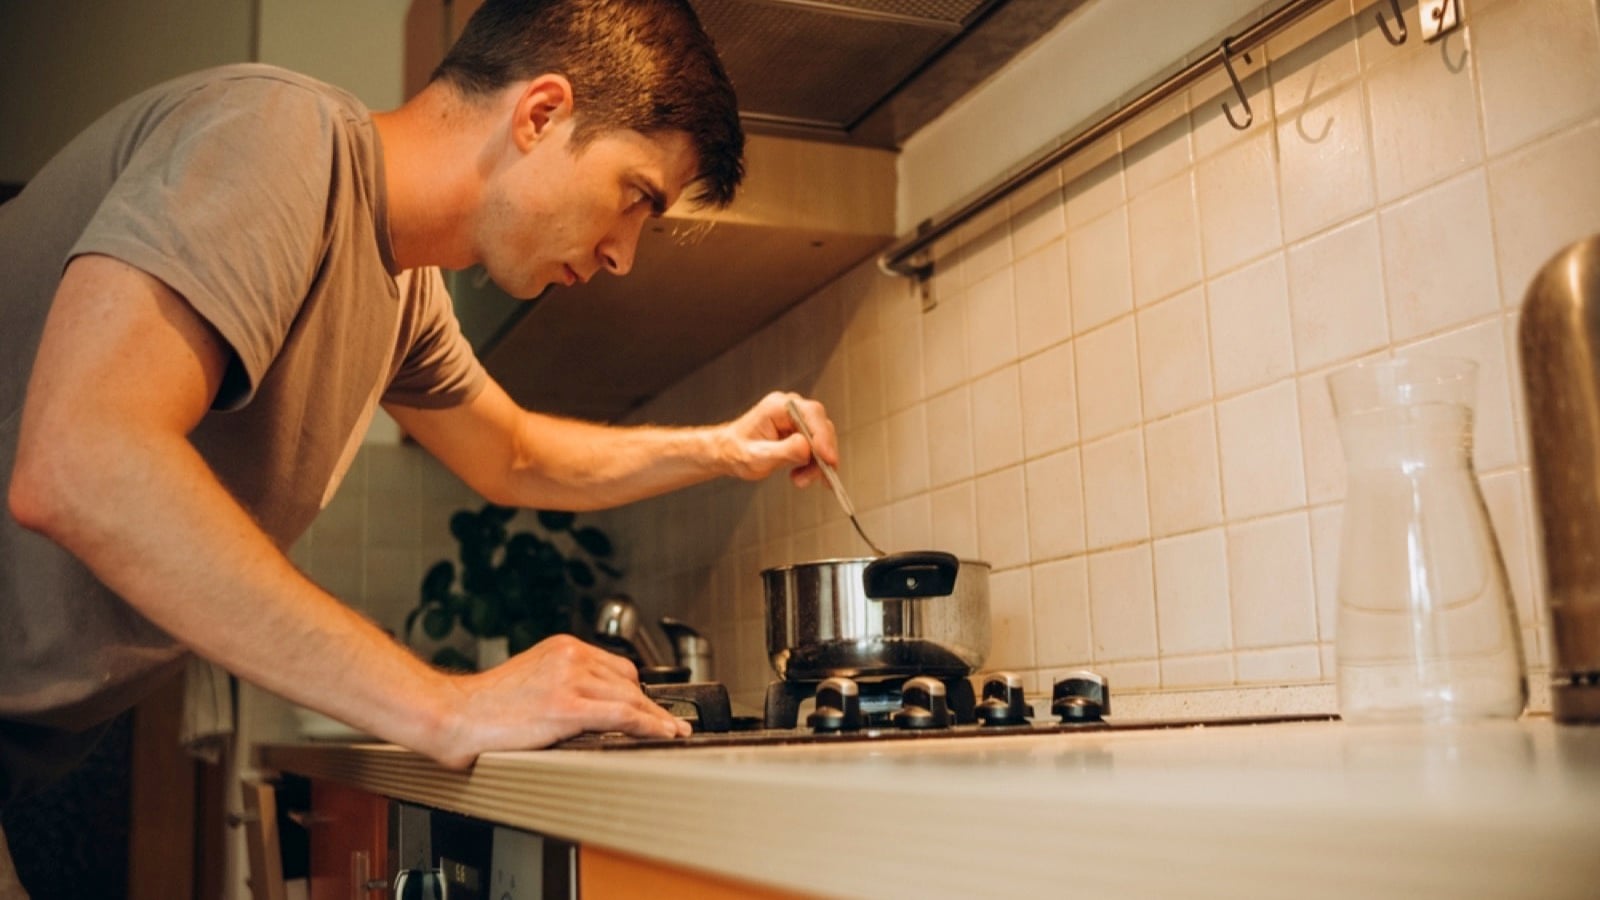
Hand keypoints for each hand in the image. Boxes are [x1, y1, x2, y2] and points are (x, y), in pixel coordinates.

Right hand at [442, 635, 688, 760]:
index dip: (637, 690)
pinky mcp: (566, 707)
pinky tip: (664, 734)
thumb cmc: (483, 708)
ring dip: (655, 718)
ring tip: (672, 732)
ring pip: (631, 697)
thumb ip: (561, 684)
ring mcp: (569, 680)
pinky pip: (622, 714)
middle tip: (668, 724)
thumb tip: (589, 707)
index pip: (616, 666)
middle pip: (628, 681)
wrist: (452, 716)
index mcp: (562, 648)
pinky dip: (649, 724)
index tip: (652, 705)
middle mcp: (570, 657)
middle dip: (648, 705)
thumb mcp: (530, 680)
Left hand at [720, 391, 838, 487]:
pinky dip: (815, 464)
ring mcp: (797, 420)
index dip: (822, 435)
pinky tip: (803, 476)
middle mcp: (790, 409)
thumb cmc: (736, 451)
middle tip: (820, 476)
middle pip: (821, 426)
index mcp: (777, 406)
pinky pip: (817, 447)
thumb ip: (782, 451)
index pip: (810, 414)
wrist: (728, 454)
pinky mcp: (800, 433)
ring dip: (817, 464)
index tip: (827, 457)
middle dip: (822, 454)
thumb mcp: (757, 456)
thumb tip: (806, 446)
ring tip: (800, 480)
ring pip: (822, 440)